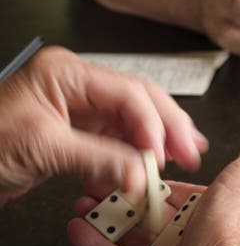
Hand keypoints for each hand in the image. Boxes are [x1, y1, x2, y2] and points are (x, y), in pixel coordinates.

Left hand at [0, 47, 206, 204]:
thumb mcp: (42, 149)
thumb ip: (100, 159)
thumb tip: (143, 173)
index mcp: (65, 73)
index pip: (128, 92)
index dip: (154, 123)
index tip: (165, 152)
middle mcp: (76, 87)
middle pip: (139, 101)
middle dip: (168, 127)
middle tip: (191, 151)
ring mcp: (78, 110)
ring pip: (133, 122)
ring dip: (157, 143)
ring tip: (182, 159)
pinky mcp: (76, 134)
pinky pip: (117, 143)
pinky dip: (134, 159)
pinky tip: (146, 171)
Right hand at [67, 120, 239, 245]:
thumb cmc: (229, 239)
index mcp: (222, 211)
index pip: (187, 190)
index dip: (159, 176)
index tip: (133, 161)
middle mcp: (199, 238)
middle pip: (155, 212)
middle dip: (126, 194)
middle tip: (98, 178)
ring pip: (134, 235)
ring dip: (108, 216)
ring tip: (83, 199)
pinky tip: (79, 228)